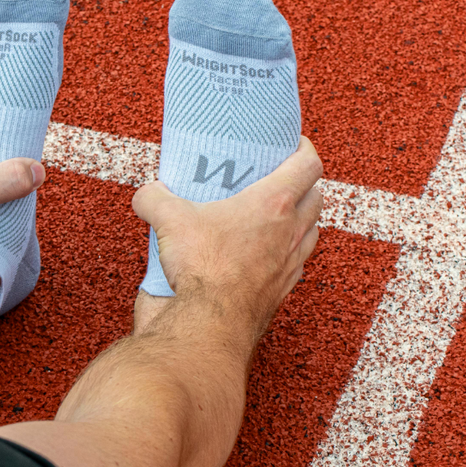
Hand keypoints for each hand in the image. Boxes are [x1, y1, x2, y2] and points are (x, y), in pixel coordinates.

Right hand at [133, 137, 323, 327]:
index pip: (308, 165)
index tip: (291, 143)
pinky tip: (258, 256)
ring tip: (272, 219)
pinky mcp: (281, 291)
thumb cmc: (202, 268)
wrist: (208, 323)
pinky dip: (282, 256)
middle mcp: (291, 232)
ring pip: (311, 232)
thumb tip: (148, 195)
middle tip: (278, 180)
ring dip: (299, 221)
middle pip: (317, 198)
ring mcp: (291, 264)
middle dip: (303, 185)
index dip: (303, 148)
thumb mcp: (166, 220)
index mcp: (273, 204)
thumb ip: (154, 198)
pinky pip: (293, 266)